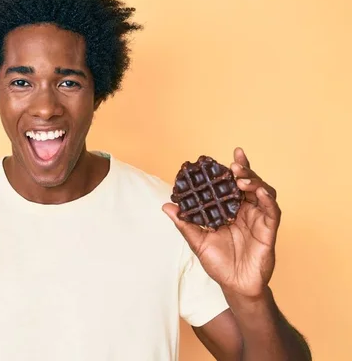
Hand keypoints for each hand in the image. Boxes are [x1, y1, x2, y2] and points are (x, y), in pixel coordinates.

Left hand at [162, 147, 280, 299]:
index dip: (236, 168)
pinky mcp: (269, 230)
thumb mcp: (197, 241)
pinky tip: (259, 191)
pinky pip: (272, 211)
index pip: (233, 184)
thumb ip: (184, 223)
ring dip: (254, 182)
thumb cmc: (218, 263)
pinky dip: (267, 199)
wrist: (234, 285)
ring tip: (241, 179)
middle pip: (250, 183)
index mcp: (231, 209)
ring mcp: (259, 218)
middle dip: (244, 171)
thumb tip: (166, 206)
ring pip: (263, 192)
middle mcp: (246, 210)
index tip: (232, 153)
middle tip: (234, 165)